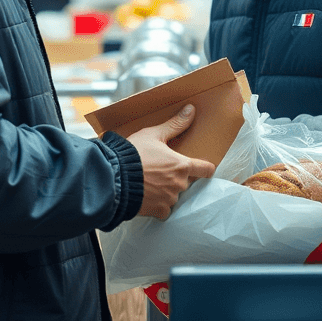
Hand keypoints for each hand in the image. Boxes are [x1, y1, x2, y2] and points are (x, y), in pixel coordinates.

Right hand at [128, 104, 215, 220]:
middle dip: (178, 177)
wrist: (115, 177)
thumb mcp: (154, 135)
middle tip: (163, 171)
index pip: (206, 169)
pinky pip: (165, 210)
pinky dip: (159, 205)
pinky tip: (149, 196)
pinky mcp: (158, 211)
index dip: (205, 168)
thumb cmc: (134, 153)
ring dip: (168, 191)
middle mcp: (180, 184)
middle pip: (187, 182)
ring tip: (152, 182)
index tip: (202, 167)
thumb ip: (175, 124)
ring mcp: (170, 199)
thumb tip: (191, 109)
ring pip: (175, 195)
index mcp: (182, 165)